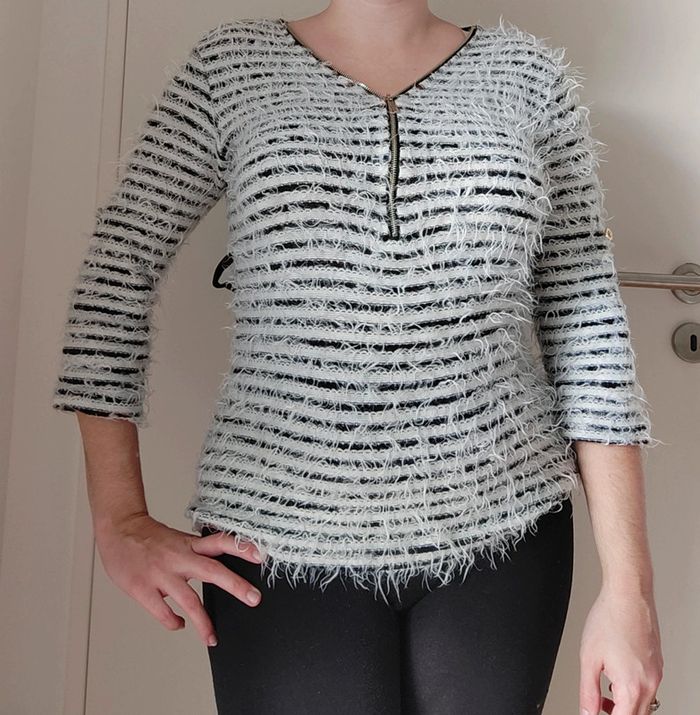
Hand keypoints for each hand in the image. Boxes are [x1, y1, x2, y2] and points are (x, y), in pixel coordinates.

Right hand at [94, 513, 265, 646]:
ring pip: (189, 600)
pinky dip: (174, 622)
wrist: (118, 530)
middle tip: (254, 598)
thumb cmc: (148, 537)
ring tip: (212, 637)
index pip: (220, 542)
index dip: (241, 548)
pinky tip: (180, 625)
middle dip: (235, 586)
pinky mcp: (143, 588)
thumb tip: (218, 569)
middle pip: (212, 571)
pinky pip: (163, 612)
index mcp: (189, 544)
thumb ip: (196, 553)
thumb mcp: (178, 539)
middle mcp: (179, 557)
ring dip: (203, 622)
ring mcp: (161, 574)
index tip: (260, 556)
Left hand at [579, 583, 663, 714]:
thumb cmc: (609, 618)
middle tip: (600, 707)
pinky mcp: (656, 664)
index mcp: (632, 686)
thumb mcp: (588, 658)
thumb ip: (588, 692)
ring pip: (643, 704)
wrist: (628, 595)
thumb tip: (587, 712)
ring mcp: (656, 673)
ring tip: (605, 691)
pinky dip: (632, 689)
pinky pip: (647, 687)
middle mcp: (650, 683)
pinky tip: (616, 675)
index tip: (596, 714)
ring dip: (625, 704)